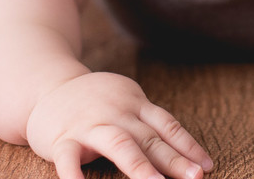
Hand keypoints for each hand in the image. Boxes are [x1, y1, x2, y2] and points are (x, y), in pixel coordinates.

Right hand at [26, 72, 213, 178]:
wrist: (46, 85)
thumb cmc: (95, 102)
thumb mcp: (125, 103)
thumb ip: (147, 124)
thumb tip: (185, 154)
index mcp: (134, 105)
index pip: (167, 126)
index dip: (188, 146)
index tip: (207, 166)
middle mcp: (116, 113)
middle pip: (149, 138)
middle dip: (174, 160)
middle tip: (195, 178)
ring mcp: (90, 125)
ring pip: (118, 144)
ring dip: (139, 166)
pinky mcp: (63, 138)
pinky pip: (70, 158)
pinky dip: (76, 175)